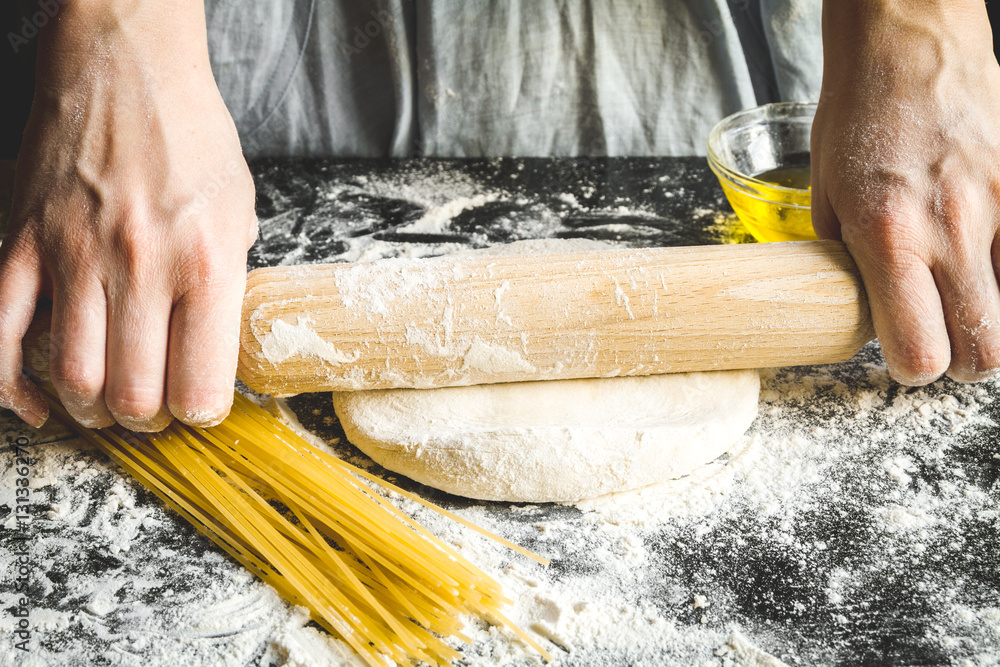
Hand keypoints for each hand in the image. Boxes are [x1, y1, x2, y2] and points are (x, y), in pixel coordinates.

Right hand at [0, 1, 256, 429]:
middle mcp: (141, 265)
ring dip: (90, 410)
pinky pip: (1, 334)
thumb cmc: (194, 137)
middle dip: (147, 422)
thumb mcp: (241, 211)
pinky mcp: (23, 240)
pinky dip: (11, 386)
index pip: (201, 385)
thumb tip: (215, 345)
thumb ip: (228, 283)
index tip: (197, 408)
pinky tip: (34, 405)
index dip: (200, 414)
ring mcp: (74, 254)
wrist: (127, 65)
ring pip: (72, 377)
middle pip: (134, 395)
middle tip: (153, 413)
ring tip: (107, 405)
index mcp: (207, 262)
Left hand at [812, 0, 999, 384]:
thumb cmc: (858, 113)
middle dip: (961, 359)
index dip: (911, 367)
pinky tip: (984, 259)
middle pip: (985, 349)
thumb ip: (849, 259)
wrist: (908, 42)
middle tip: (941, 339)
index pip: (922, 351)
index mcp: (888, 236)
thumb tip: (866, 300)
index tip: (903, 356)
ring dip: (989, 320)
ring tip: (961, 299)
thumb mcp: (826, 197)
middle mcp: (951, 229)